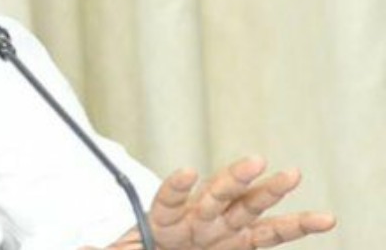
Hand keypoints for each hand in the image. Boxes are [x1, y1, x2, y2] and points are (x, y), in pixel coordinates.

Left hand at [85, 156, 335, 248]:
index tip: (186, 173)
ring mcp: (219, 230)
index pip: (168, 201)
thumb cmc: (136, 249)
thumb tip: (77, 249)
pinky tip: (324, 219)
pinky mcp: (238, 244)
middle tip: (255, 160)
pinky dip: (294, 226)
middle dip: (233, 180)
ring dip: (269, 192)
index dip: (176, 188)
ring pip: (245, 209)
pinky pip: (268, 236)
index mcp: (162, 222)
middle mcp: (194, 221)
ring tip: (293, 174)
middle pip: (214, 198)